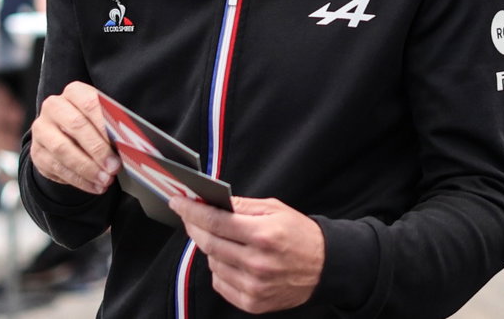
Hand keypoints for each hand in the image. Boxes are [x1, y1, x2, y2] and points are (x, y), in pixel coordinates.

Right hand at [28, 81, 118, 192]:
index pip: (90, 103)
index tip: (122, 141)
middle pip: (76, 126)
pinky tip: (95, 186)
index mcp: (73, 92)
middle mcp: (53, 107)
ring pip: (63, 149)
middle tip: (115, 166)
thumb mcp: (103, 118)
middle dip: (98, 149)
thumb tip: (132, 143)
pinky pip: (57, 168)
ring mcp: (42, 130)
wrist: (64, 136)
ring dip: (88, 168)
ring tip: (106, 180)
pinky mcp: (37, 152)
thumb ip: (114, 126)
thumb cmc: (92, 125)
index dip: (105, 123)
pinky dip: (79, 180)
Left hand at [171, 195, 324, 312]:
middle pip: (209, 243)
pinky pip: (220, 283)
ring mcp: (253, 285)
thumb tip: (213, 201)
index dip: (192, 211)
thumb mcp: (276, 209)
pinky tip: (231, 259)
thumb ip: (243, 206)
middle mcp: (256, 262)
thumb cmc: (300, 235)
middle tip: (189, 217)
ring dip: (211, 249)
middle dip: (194, 227)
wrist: (324, 268)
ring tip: (224, 239)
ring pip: (212, 263)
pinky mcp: (252, 302)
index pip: (215, 222)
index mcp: (263, 235)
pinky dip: (220, 269)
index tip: (178, 202)